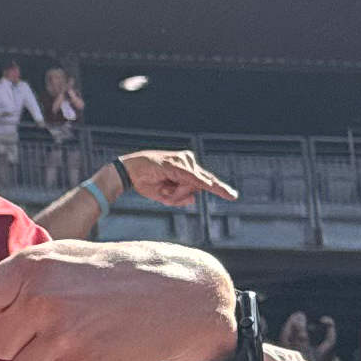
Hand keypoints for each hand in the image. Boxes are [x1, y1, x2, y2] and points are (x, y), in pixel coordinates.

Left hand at [0, 241, 239, 360]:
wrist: (180, 293)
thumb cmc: (106, 276)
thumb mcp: (55, 263)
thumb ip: (6, 291)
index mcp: (24, 268)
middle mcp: (39, 301)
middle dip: (18, 339)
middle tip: (66, 317)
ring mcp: (61, 337)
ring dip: (41, 360)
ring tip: (83, 332)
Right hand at [112, 149, 238, 208]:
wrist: (127, 172)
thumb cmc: (144, 181)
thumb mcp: (164, 195)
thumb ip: (179, 199)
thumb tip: (194, 199)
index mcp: (186, 168)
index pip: (205, 181)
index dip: (219, 188)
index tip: (233, 196)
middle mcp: (188, 162)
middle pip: (197, 186)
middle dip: (181, 194)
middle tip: (163, 189)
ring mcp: (185, 161)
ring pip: (192, 185)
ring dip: (176, 192)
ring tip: (160, 186)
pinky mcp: (179, 164)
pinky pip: (191, 180)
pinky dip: (198, 185)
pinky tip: (204, 187)